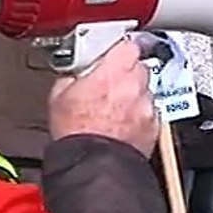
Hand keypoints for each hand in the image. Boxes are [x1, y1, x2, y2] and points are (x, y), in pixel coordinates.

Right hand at [49, 38, 159, 155]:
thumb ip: (72, 76)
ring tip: (112, 111)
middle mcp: (135, 86)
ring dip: (132, 96)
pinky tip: (121, 126)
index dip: (118, 49)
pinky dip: (138, 117)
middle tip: (107, 85)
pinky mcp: (154, 127)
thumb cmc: (76, 134)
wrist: (92, 167)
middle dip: (125, 74)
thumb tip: (73, 74)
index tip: (110, 54)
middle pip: (138, 68)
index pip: (127, 45)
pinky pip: (149, 114)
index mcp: (113, 71)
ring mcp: (147, 107)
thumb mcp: (59, 96)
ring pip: (145, 91)